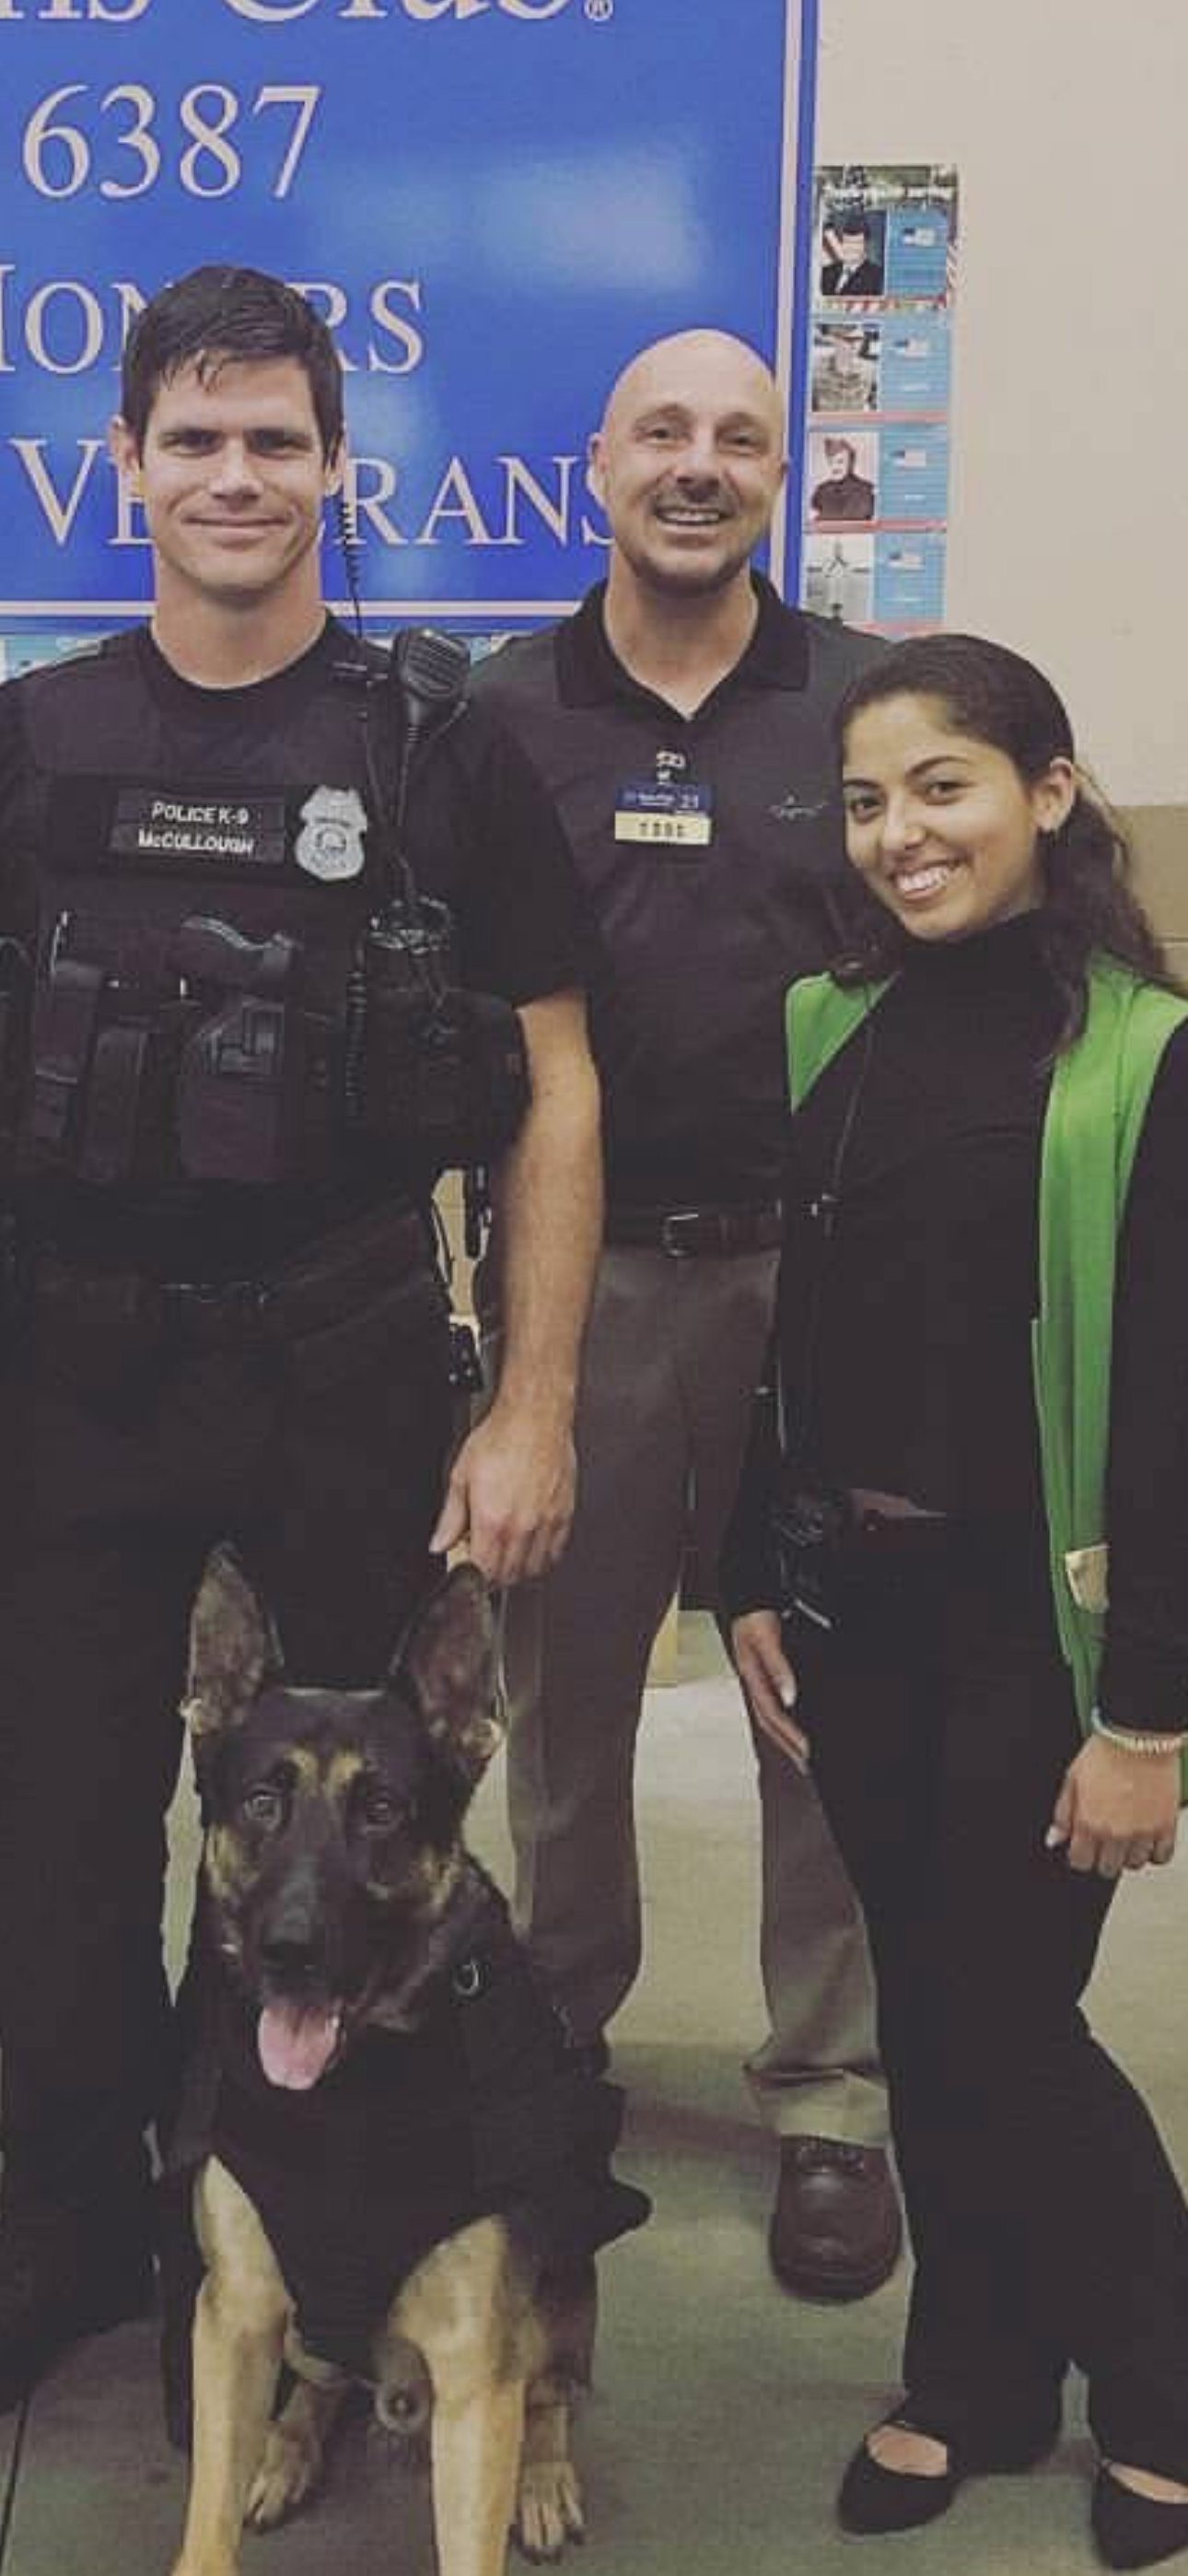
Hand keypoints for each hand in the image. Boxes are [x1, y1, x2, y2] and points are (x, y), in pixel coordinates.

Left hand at [430, 1405, 575, 1586]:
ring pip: (534, 1569)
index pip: (483, 1571)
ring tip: (508, 1555)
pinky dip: (543, 1558)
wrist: (535, 1418)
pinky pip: (556, 1552)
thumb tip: (439, 1543)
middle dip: (494, 1575)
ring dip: (518, 1570)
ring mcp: (546, 1523)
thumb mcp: (461, 1476)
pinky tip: (532, 1547)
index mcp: (492, 1520)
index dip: (473, 1575)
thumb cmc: (501, 1438)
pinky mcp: (564, 1515)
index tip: (469, 1563)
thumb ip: (449, 1517)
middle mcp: (521, 1526)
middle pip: (508, 1575)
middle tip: (486, 1558)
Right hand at [730, 1609, 809, 1770]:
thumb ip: (778, 1667)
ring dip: (787, 1738)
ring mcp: (758, 1682)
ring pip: (771, 1718)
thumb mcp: (766, 1639)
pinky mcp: (765, 1678)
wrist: (749, 1599)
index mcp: (752, 1679)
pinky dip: (786, 1721)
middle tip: (808, 1766)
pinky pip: (775, 1706)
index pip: (772, 1715)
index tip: (808, 1752)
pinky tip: (797, 1725)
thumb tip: (789, 1696)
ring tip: (803, 1756)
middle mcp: (754, 1684)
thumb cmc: (755, 1617)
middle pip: (771, 1724)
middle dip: (789, 1746)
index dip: (791, 1735)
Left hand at [1045, 1734, 1179, 1876]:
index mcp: (1089, 1823)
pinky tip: (1146, 1838)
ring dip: (1128, 1853)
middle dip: (1103, 1857)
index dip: (1080, 1855)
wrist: (1138, 1737)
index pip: (1080, 1862)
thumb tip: (1054, 1840)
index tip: (1084, 1847)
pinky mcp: (1165, 1826)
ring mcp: (1143, 1832)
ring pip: (1134, 1864)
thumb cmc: (1106, 1753)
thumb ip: (1063, 1815)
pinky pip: (1161, 1856)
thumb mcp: (1072, 1780)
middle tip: (1105, 1839)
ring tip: (1127, 1834)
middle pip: (1107, 1868)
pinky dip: (1154, 1852)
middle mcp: (1116, 1833)